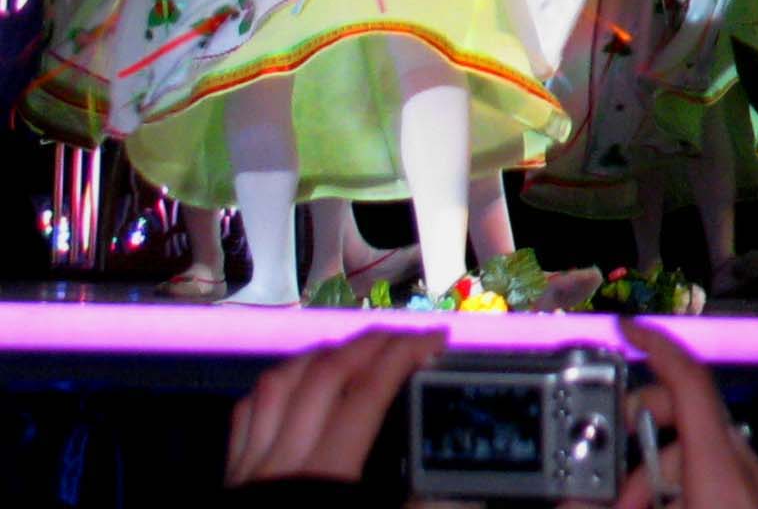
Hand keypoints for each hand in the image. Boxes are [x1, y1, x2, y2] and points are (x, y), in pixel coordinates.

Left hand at [224, 325, 446, 488]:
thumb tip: (459, 497)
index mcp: (323, 477)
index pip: (366, 395)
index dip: (404, 356)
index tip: (436, 338)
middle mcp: (281, 461)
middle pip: (325, 376)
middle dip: (370, 343)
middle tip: (406, 334)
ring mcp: (248, 466)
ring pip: (279, 383)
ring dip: (322, 353)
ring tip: (355, 347)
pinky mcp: (228, 475)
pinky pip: (245, 412)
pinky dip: (276, 384)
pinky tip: (295, 379)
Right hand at [573, 318, 757, 508]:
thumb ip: (603, 507)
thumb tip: (569, 499)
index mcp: (722, 471)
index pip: (690, 383)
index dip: (657, 346)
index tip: (626, 327)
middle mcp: (748, 469)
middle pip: (687, 423)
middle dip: (641, 446)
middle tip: (612, 489)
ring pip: (701, 455)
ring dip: (660, 479)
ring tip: (633, 508)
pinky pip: (721, 477)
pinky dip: (688, 488)